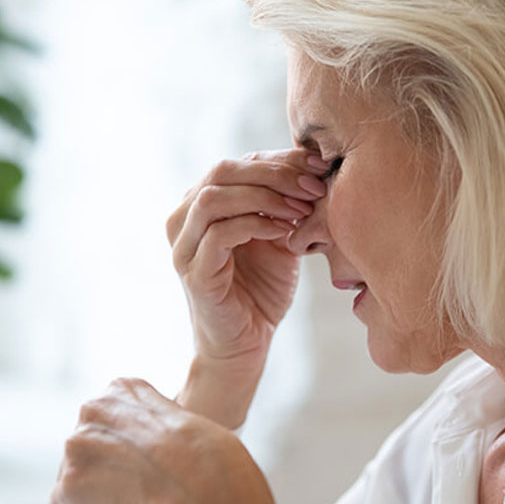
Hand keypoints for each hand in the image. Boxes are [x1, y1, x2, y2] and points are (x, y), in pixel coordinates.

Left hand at [49, 378, 278, 503]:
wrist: (197, 478)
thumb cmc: (201, 453)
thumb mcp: (177, 416)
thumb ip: (147, 426)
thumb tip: (144, 451)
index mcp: (122, 389)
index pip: (106, 422)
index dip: (125, 449)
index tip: (140, 462)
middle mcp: (93, 410)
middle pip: (87, 450)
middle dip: (109, 470)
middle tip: (139, 484)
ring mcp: (76, 446)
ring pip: (75, 479)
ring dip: (100, 494)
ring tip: (135, 499)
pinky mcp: (67, 484)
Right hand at [165, 149, 327, 424]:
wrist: (248, 343)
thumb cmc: (263, 288)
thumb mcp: (280, 235)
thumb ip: (286, 202)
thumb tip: (315, 163)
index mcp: (202, 203)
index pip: (239, 163)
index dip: (280, 160)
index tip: (320, 167)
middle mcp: (184, 218)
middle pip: (222, 170)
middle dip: (274, 174)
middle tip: (313, 187)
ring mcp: (184, 245)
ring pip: (214, 197)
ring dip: (264, 197)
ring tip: (302, 209)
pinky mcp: (193, 272)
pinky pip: (219, 233)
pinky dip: (256, 225)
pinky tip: (286, 232)